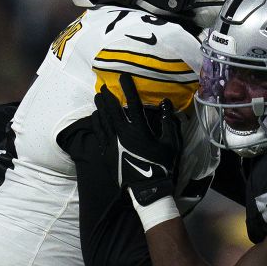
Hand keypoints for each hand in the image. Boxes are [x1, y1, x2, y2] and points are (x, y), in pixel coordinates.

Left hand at [93, 73, 181, 206]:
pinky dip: (96, 123)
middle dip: (108, 96)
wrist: (147, 188)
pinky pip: (98, 133)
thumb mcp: (171, 143)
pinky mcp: (106, 152)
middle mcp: (123, 133)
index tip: (123, 77)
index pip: (132, 103)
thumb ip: (168, 122)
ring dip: (100, 107)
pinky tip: (95, 116)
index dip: (127, 88)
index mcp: (139, 129)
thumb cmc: (161, 165)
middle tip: (104, 87)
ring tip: (97, 97)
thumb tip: (165, 103)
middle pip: (112, 109)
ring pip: (103, 120)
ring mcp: (112, 143)